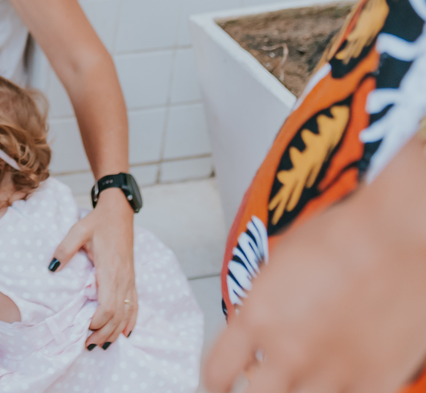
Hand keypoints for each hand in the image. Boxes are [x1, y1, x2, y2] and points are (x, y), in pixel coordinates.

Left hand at [50, 189, 136, 348]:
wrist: (119, 212)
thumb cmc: (97, 222)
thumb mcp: (78, 230)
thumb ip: (64, 249)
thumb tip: (51, 268)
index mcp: (110, 269)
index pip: (108, 305)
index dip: (98, 322)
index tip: (85, 329)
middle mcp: (124, 278)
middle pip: (118, 315)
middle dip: (104, 333)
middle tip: (89, 346)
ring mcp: (130, 280)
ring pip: (127, 313)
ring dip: (116, 332)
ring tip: (103, 346)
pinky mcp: (132, 278)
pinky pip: (134, 305)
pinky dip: (130, 322)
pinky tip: (125, 333)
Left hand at [204, 138, 425, 392]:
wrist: (397, 235)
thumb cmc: (341, 236)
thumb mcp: (279, 267)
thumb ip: (262, 307)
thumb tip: (256, 329)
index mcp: (257, 318)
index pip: (217, 372)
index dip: (215, 382)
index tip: (219, 384)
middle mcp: (288, 351)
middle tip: (256, 384)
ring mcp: (332, 372)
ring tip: (298, 380)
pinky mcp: (374, 382)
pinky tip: (335, 382)